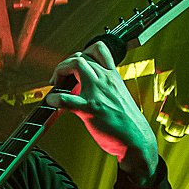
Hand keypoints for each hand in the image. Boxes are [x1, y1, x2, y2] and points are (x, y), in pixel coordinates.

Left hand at [46, 41, 158, 184]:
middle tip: (59, 78)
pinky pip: (66, 99)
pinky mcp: (89, 109)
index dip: (81, 54)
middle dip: (64, 64)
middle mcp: (105, 80)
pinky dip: (54, 98)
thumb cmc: (127, 122)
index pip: (97, 49)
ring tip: (55, 85)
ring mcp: (97, 93)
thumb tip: (87, 89)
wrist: (136, 138)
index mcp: (112, 76)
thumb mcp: (118, 96)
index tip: (74, 68)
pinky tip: (52, 102)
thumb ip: (104, 88)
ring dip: (59, 72)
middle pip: (80, 56)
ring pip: (75, 65)